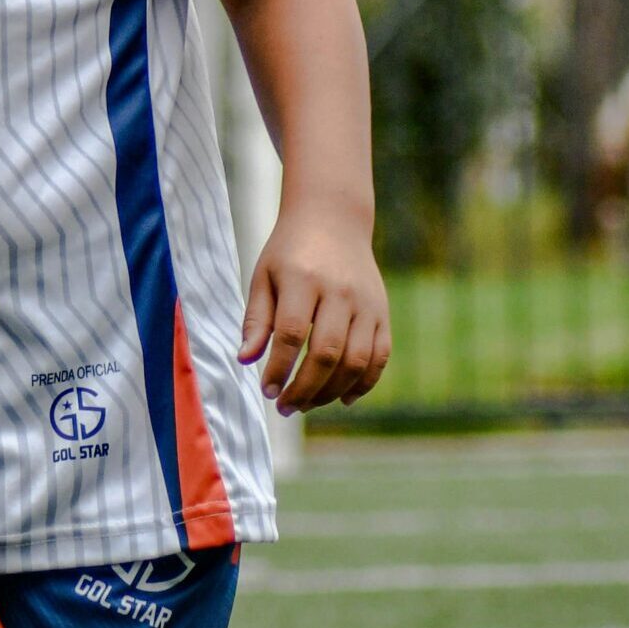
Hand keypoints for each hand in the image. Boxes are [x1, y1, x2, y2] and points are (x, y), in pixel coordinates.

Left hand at [239, 198, 390, 412]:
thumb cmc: (289, 252)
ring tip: (307, 405)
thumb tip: (245, 360)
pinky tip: (343, 398)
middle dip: (305, 388)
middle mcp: (340, 292)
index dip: (279, 369)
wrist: (332, 219)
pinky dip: (364, 383)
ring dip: (332, 392)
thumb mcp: (264, 276)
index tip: (267, 391)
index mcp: (303, 280)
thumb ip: (257, 320)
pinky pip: (380, 356)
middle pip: (327, 353)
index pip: (291, 335)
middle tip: (286, 408)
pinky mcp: (383, 312)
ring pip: (356, 360)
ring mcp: (366, 304)